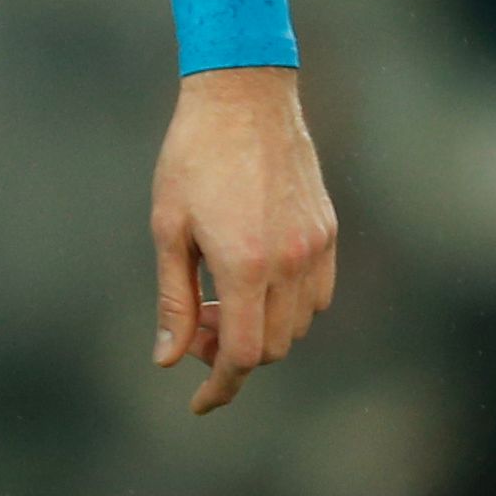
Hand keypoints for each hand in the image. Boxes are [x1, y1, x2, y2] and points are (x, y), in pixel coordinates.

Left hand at [150, 66, 337, 414]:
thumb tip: (168, 359)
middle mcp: (289, 262)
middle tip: (193, 322)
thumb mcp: (168, 227)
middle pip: (271, 347)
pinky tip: (252, 278)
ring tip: (218, 294)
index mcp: (244, 264)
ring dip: (260, 328)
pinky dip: (288, 305)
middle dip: (230, 351)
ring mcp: (315, 246)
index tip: (199, 401)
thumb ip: (172, 299)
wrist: (243, 94)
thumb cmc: (193, 156)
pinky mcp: (328, 230)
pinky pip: (317, 294)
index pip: (242, 354)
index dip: (220, 385)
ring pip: (298, 325)